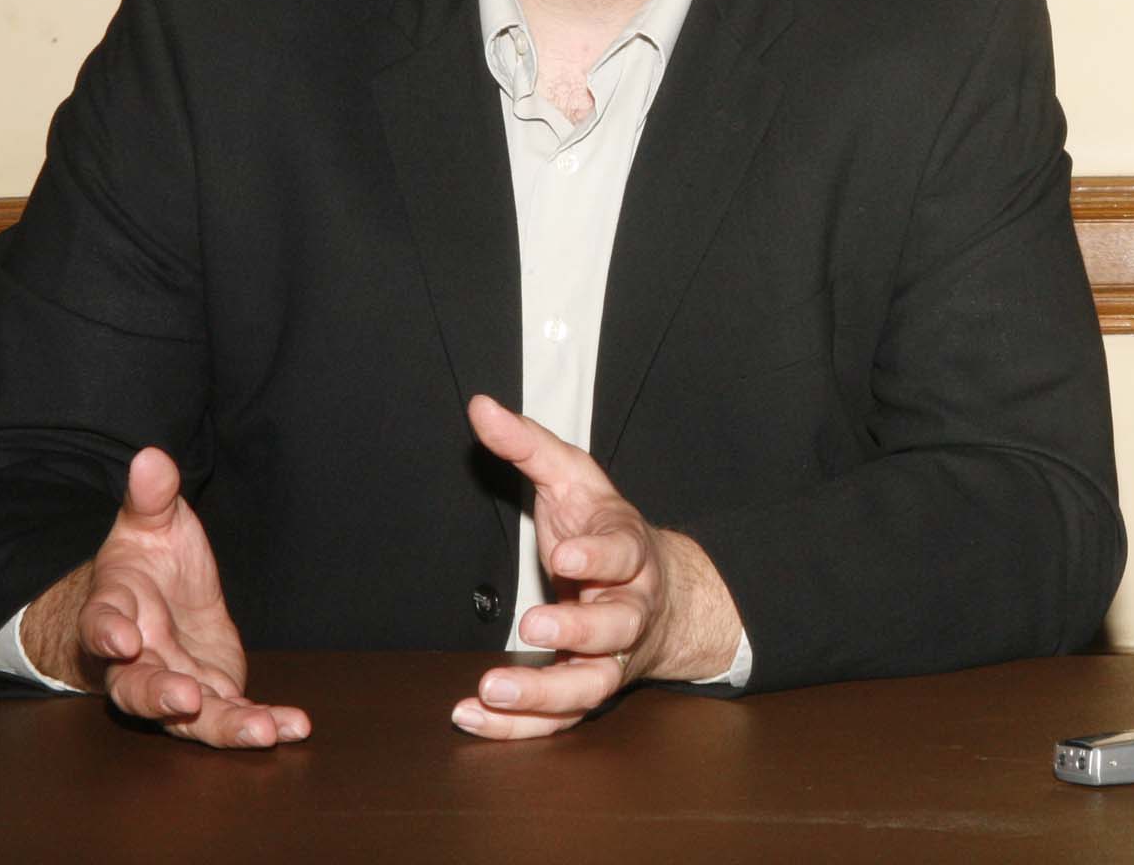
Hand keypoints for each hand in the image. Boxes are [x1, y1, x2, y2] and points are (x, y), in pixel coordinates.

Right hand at [19, 446, 308, 748]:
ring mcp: (173, 683)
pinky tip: (294, 727)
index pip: (100, 624)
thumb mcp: (150, 523)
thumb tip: (151, 457)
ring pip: (186, 719)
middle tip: (185, 698)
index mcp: (116, 612)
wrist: (155, 600)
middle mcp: (137, 660)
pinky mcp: (209, 695)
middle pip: (136, 687)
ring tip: (260, 731)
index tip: (122, 639)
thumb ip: (151, 498)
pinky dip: (260, 724)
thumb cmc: (148, 560)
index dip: (107, 634)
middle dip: (159, 696)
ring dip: (223, 726)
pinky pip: (230, 717)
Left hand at [453, 395, 743, 739]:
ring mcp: (611, 657)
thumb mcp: (573, 480)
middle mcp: (629, 610)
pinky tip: (473, 717)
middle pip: (616, 627)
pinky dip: (520, 726)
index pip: (624, 553)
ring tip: (492, 691)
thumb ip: (528, 446)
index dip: (599, 557)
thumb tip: (480, 408)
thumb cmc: (605, 530)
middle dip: (578, 632)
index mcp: (630, 552)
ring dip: (544, 694)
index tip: (565, 557)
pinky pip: (561, 718)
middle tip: (534, 628)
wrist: (659, 592)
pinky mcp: (588, 690)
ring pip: (590, 686)